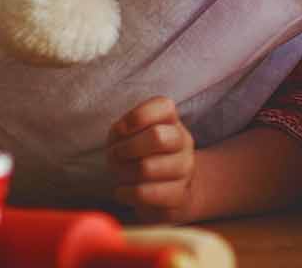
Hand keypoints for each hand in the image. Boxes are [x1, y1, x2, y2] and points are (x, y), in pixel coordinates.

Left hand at [107, 96, 196, 221]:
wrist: (172, 191)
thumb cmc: (142, 157)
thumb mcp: (130, 137)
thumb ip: (123, 129)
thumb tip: (121, 132)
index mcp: (172, 122)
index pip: (163, 106)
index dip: (136, 117)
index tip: (122, 130)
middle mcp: (183, 143)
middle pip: (157, 137)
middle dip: (127, 148)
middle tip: (117, 155)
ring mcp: (184, 170)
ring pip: (146, 168)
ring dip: (122, 173)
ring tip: (121, 174)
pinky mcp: (178, 196)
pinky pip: (142, 193)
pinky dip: (124, 192)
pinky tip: (125, 191)